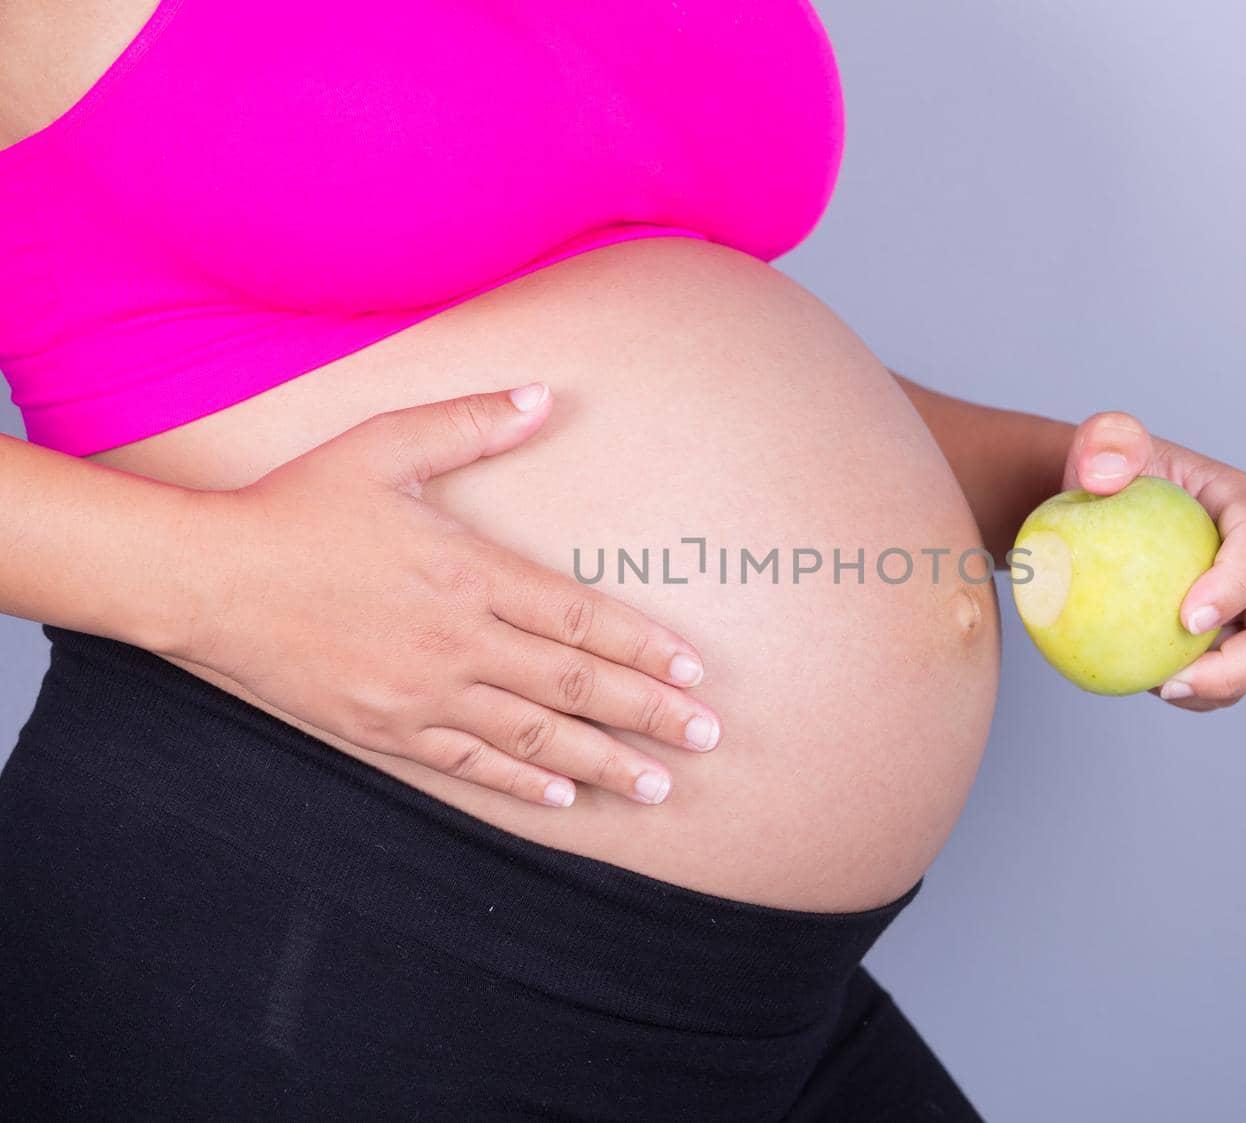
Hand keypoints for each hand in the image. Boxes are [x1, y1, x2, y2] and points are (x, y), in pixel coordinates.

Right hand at [182, 384, 719, 805]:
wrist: (207, 580)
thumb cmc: (298, 505)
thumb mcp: (383, 445)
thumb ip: (469, 422)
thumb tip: (543, 396)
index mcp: (468, 572)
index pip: (580, 617)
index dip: (645, 646)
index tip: (695, 669)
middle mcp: (457, 641)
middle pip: (574, 684)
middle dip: (649, 714)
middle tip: (708, 737)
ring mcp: (422, 694)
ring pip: (532, 736)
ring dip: (602, 762)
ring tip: (657, 787)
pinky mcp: (384, 729)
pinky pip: (467, 764)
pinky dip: (519, 782)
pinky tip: (563, 799)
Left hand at [1062, 412, 1245, 709]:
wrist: (1100, 509)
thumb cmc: (1106, 474)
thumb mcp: (1101, 445)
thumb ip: (1104, 444)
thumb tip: (1103, 474)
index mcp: (1245, 506)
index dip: (1237, 587)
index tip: (1186, 619)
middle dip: (1244, 667)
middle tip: (1174, 682)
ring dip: (1216, 689)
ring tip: (1154, 685)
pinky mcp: (1232, 634)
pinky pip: (1228, 676)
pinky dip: (1195, 690)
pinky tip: (1146, 682)